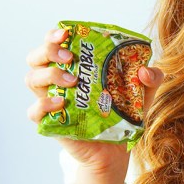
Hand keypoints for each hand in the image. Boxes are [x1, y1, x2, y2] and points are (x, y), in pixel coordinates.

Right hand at [25, 27, 163, 183]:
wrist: (116, 151)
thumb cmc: (123, 115)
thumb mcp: (143, 94)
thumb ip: (151, 78)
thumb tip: (145, 71)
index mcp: (74, 66)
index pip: (54, 43)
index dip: (54, 34)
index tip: (66, 33)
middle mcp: (58, 80)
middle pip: (36, 57)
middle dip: (48, 50)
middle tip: (69, 57)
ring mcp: (51, 101)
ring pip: (32, 79)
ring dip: (49, 74)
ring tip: (73, 81)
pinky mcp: (50, 123)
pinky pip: (34, 111)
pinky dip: (43, 105)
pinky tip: (61, 103)